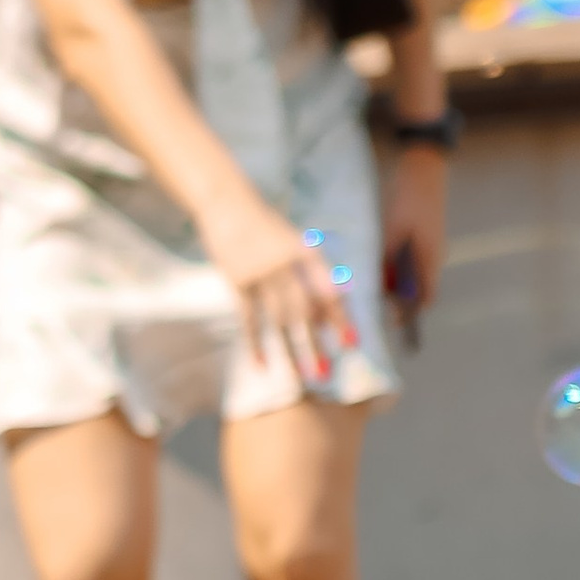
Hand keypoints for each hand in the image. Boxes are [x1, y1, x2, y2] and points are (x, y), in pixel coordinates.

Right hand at [199, 188, 355, 381]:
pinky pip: (249, 320)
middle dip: (316, 344)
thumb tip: (326, 312)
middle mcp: (287, 265)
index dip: (341, 319)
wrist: (227, 203)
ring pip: (280, 320)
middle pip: (306, 312)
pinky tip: (263, 365)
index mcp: (306, 252)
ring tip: (302, 377)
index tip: (352, 344)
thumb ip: (309, 274)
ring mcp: (261, 275)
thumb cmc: (264, 225)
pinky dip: (255, 344)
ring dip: (292, 351)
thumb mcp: (292, 241)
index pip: (328, 291)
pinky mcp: (238, 283)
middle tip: (326, 374)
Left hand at [380, 143, 447, 321]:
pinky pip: (408, 261)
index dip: (410, 314)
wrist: (424, 167)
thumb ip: (387, 261)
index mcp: (431, 258)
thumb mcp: (392, 231)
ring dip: (393, 282)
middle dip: (397, 299)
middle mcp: (433, 257)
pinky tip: (379, 263)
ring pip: (411, 276)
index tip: (390, 321)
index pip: (425, 299)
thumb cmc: (409, 198)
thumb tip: (379, 288)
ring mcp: (429, 247)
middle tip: (374, 302)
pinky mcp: (422, 237)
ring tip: (373, 282)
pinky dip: (394, 267)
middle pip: (416, 290)